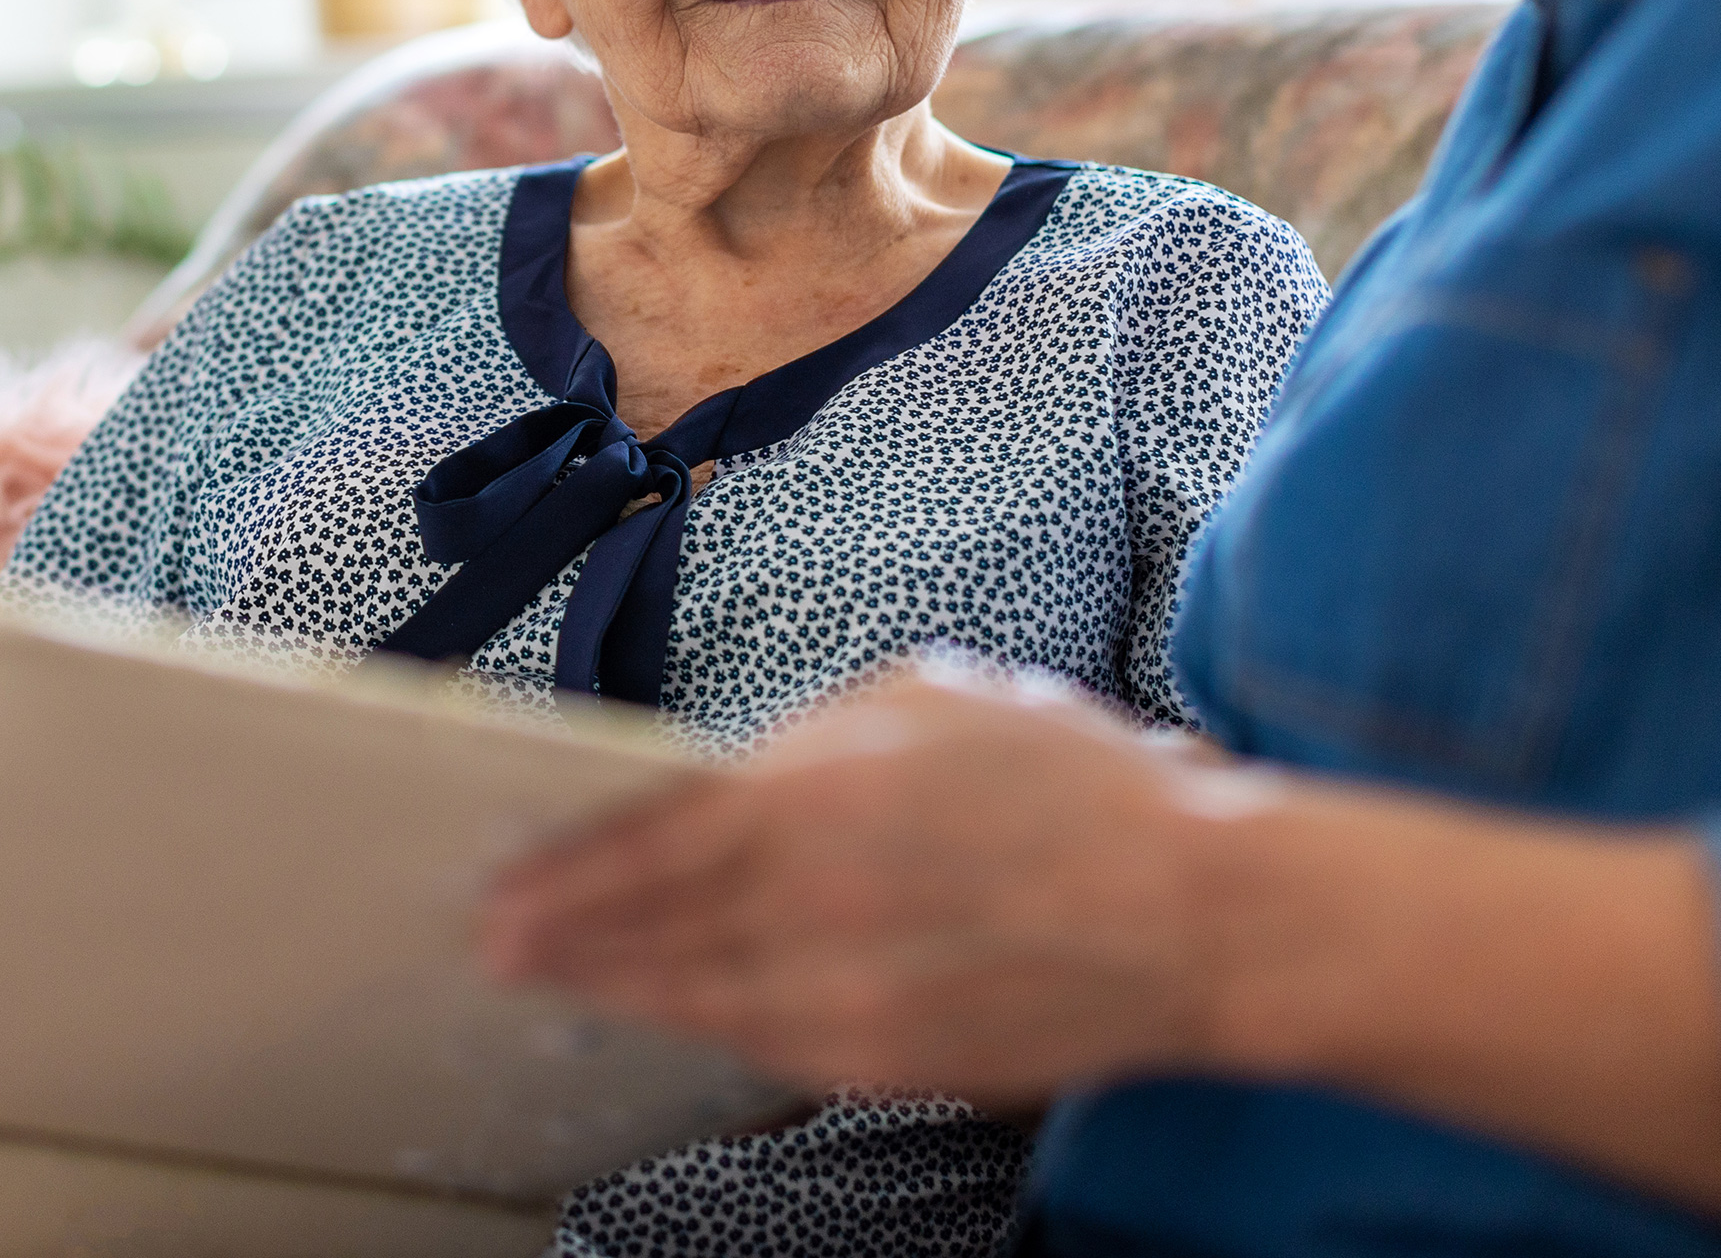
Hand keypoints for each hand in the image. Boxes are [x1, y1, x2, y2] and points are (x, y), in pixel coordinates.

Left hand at [479, 665, 1244, 1100]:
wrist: (1187, 911)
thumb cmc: (1072, 783)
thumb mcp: (933, 694)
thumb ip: (818, 731)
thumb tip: (743, 770)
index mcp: (816, 789)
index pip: (649, 834)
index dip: (567, 862)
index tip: (508, 876)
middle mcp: (808, 899)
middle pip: (646, 928)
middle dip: (561, 936)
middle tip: (495, 942)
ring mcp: (841, 994)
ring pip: (691, 998)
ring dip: (615, 989)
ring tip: (561, 981)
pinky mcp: (881, 1063)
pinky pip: (761, 1045)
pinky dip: (703, 1027)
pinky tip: (676, 1014)